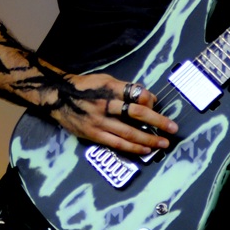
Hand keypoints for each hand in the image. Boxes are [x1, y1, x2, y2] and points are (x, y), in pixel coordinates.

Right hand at [49, 72, 178, 155]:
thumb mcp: (104, 79)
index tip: (159, 105)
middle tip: (172, 128)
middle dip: (157, 121)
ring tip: (163, 143)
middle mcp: (105, 104)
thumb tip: (147, 98)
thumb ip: (124, 88)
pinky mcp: (93, 134)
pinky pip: (117, 144)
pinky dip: (133, 148)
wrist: (57, 97)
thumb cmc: (85, 87)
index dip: (150, 99)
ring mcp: (99, 121)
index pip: (135, 93)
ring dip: (148, 139)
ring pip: (129, 132)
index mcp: (109, 87)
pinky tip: (145, 150)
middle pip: (136, 113)